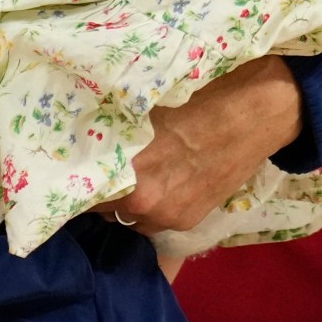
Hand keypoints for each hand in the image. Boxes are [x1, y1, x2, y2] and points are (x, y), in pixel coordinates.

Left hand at [92, 56, 299, 234]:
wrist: (255, 114)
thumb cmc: (197, 99)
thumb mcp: (144, 109)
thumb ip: (112, 132)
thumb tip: (79, 138)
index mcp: (128, 169)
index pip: (81, 190)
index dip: (73, 179)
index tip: (66, 170)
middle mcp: (144, 201)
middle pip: (100, 207)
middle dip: (97, 190)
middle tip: (97, 170)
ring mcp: (167, 215)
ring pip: (126, 216)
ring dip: (122, 201)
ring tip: (128, 177)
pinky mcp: (187, 221)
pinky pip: (150, 221)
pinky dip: (148, 206)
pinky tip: (155, 184)